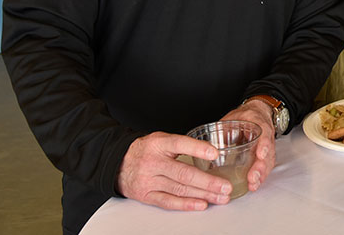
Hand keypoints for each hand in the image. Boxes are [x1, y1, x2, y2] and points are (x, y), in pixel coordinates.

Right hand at [116, 132, 231, 210]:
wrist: (118, 163)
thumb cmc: (147, 150)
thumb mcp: (162, 139)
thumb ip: (182, 145)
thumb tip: (211, 152)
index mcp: (159, 144)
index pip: (180, 144)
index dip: (198, 148)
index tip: (215, 153)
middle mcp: (153, 162)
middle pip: (184, 173)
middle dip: (208, 182)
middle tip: (226, 186)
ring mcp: (149, 180)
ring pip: (180, 189)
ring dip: (203, 194)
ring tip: (221, 197)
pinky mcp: (146, 195)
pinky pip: (168, 201)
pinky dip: (186, 204)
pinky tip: (201, 204)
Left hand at [220, 100, 277, 192]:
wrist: (257, 113)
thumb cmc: (244, 116)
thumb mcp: (232, 117)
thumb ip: (222, 130)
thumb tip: (206, 146)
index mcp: (259, 124)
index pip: (264, 135)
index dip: (264, 145)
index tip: (260, 154)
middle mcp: (266, 136)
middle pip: (268, 153)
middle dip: (260, 168)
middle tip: (252, 178)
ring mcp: (267, 146)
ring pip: (268, 162)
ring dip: (261, 175)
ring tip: (252, 185)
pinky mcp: (265, 155)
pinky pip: (266, 166)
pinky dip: (261, 176)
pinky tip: (254, 185)